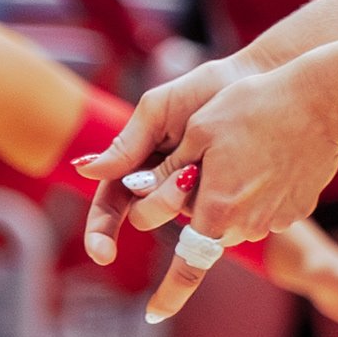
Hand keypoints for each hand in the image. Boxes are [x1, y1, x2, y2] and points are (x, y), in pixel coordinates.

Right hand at [78, 53, 247, 265]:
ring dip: (188, 200)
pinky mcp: (223, 197)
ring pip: (179, 218)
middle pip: (145, 215)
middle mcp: (160, 185)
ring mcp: (192, 194)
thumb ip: (127, 142)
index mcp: (135, 164)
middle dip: (159, 203)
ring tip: (206, 167)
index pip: (109, 206)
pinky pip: (214, 217)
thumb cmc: (201, 91)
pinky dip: (217, 207)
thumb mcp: (158, 111)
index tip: (103, 254)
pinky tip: (232, 189)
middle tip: (185, 175)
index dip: (101, 233)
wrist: (254, 81)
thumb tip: (83, 170)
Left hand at [81, 56, 337, 320]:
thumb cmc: (253, 107)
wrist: (323, 102)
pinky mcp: (297, 209)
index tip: (153, 315)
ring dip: (227, 197)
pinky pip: (263, 209)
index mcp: (217, 208)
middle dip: (198, 209)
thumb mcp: (198, 131)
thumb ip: (164, 171)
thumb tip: (132, 193)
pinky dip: (256, 190)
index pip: (189, 266)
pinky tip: (268, 154)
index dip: (169, 294)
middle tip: (205, 161)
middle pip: (208, 231)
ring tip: (242, 149)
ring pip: (235, 219)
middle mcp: (248, 224)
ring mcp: (277, 219)